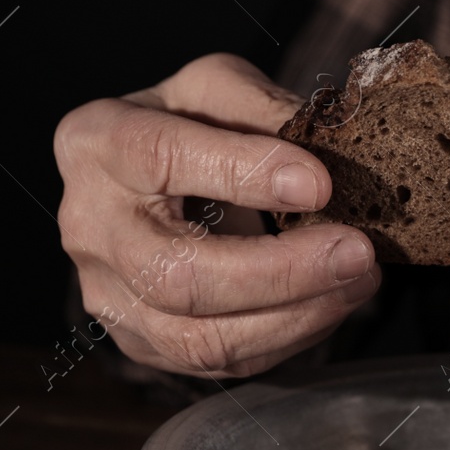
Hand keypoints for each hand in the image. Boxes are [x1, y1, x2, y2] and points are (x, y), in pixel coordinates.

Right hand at [54, 53, 378, 376]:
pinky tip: (332, 302)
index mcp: (97, 142)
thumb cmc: (188, 126)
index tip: (319, 184)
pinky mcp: (144, 344)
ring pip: (199, 339)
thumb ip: (264, 106)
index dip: (241, 173)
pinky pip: (220, 361)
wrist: (151, 182)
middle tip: (357, 251)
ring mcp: (110, 297)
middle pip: (177, 276)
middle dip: (281, 272)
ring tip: (359, 279)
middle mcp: (90, 228)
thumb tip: (331, 148)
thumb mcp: (218, 87)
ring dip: (295, 316)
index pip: (160, 158)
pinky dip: (290, 336)